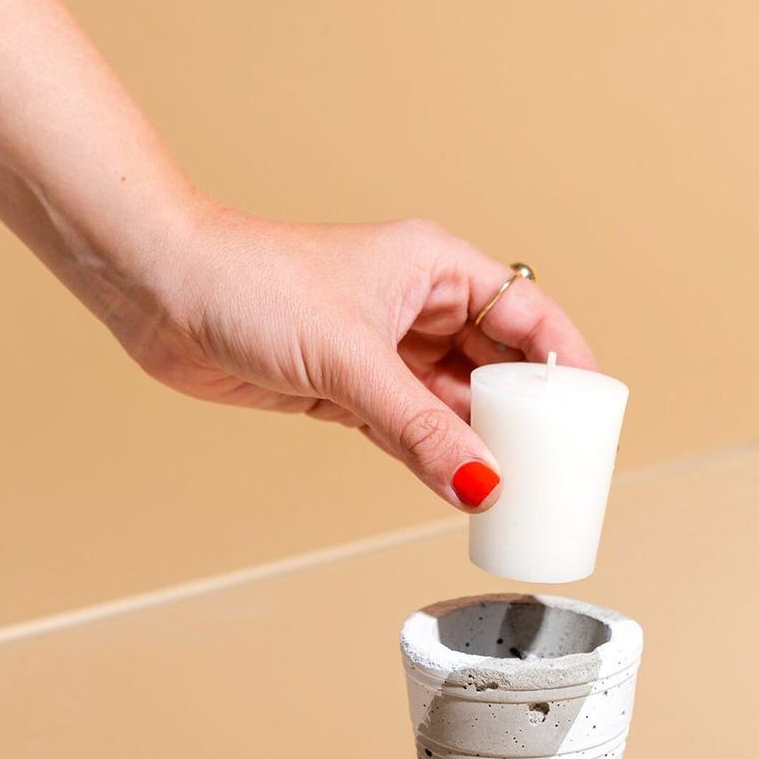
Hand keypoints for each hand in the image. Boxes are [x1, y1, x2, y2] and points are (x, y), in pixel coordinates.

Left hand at [136, 204, 597, 510]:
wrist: (163, 292)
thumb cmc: (252, 283)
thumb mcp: (352, 360)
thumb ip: (420, 428)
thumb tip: (480, 481)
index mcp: (436, 269)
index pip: (529, 316)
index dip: (567, 363)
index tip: (595, 413)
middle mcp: (418, 307)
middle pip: (498, 367)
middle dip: (528, 415)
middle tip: (561, 465)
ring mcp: (384, 350)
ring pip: (453, 405)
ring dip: (480, 444)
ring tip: (519, 489)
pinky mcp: (348, 388)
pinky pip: (410, 429)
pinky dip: (434, 457)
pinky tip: (459, 486)